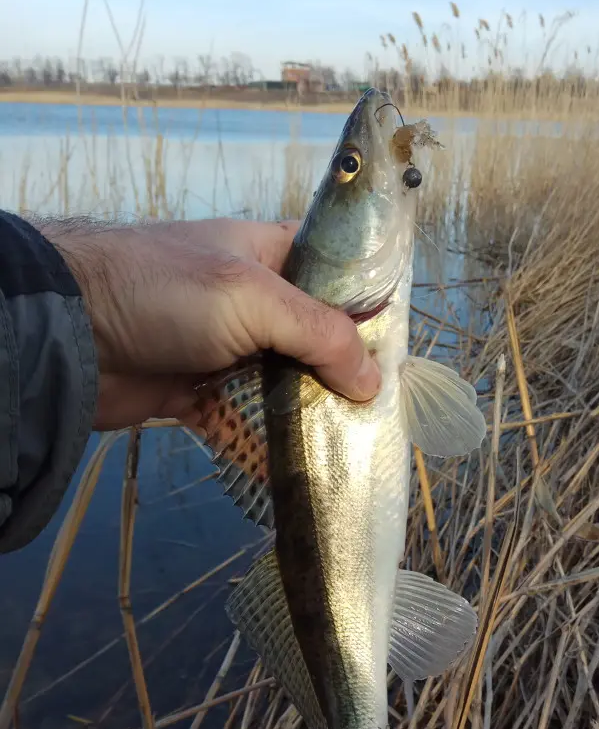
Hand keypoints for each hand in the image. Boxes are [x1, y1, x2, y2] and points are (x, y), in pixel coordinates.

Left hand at [38, 217, 381, 430]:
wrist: (69, 333)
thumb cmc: (165, 291)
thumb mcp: (254, 298)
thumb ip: (320, 335)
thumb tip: (374, 383)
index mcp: (269, 256)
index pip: (335, 276)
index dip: (368, 310)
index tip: (399, 356)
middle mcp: (253, 301)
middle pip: (314, 340)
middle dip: (343, 378)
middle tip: (379, 418)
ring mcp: (225, 349)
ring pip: (282, 385)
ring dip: (308, 417)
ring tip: (350, 452)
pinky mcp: (199, 392)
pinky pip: (243, 421)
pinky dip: (264, 446)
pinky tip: (296, 473)